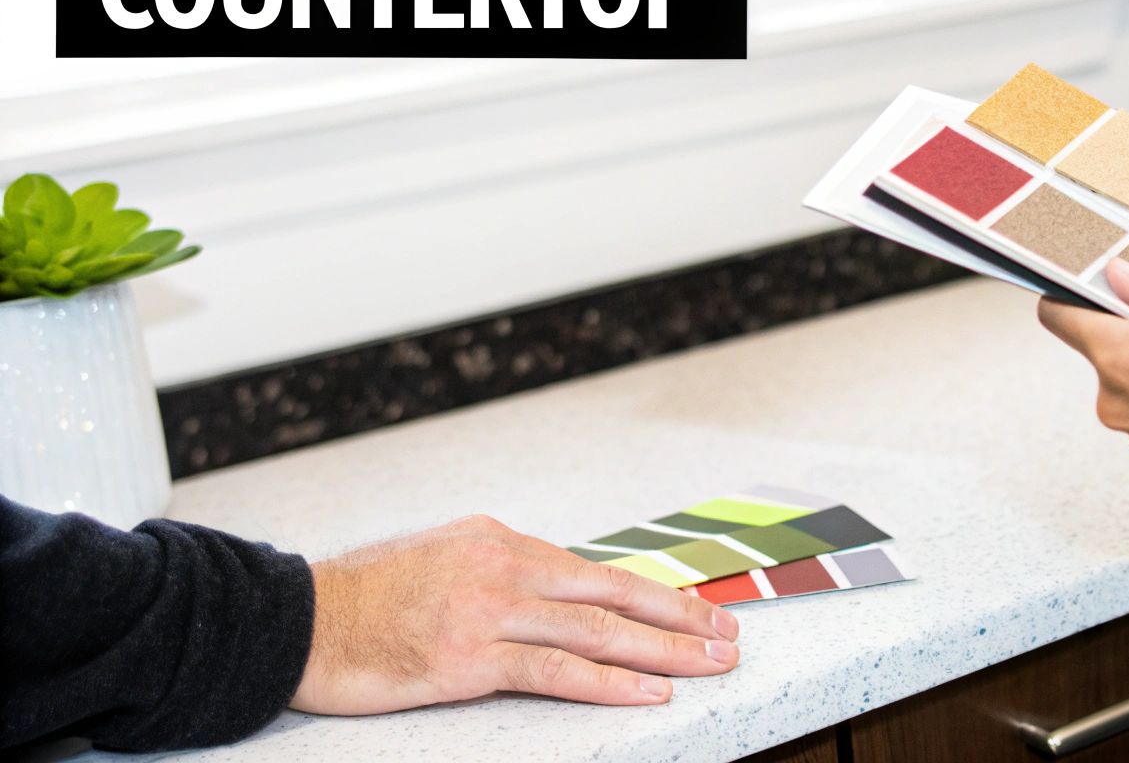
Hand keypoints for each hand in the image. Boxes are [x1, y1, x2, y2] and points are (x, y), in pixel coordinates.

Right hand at [292, 514, 740, 714]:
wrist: (295, 619)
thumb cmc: (365, 598)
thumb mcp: (444, 560)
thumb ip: (502, 573)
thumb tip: (554, 593)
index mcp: (501, 540)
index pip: (596, 573)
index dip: (654, 593)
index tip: (698, 609)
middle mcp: (503, 566)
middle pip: (613, 594)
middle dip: (681, 616)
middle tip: (729, 634)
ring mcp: (487, 611)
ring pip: (597, 631)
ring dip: (663, 649)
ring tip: (711, 664)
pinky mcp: (467, 658)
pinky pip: (555, 671)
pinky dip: (610, 682)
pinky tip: (649, 692)